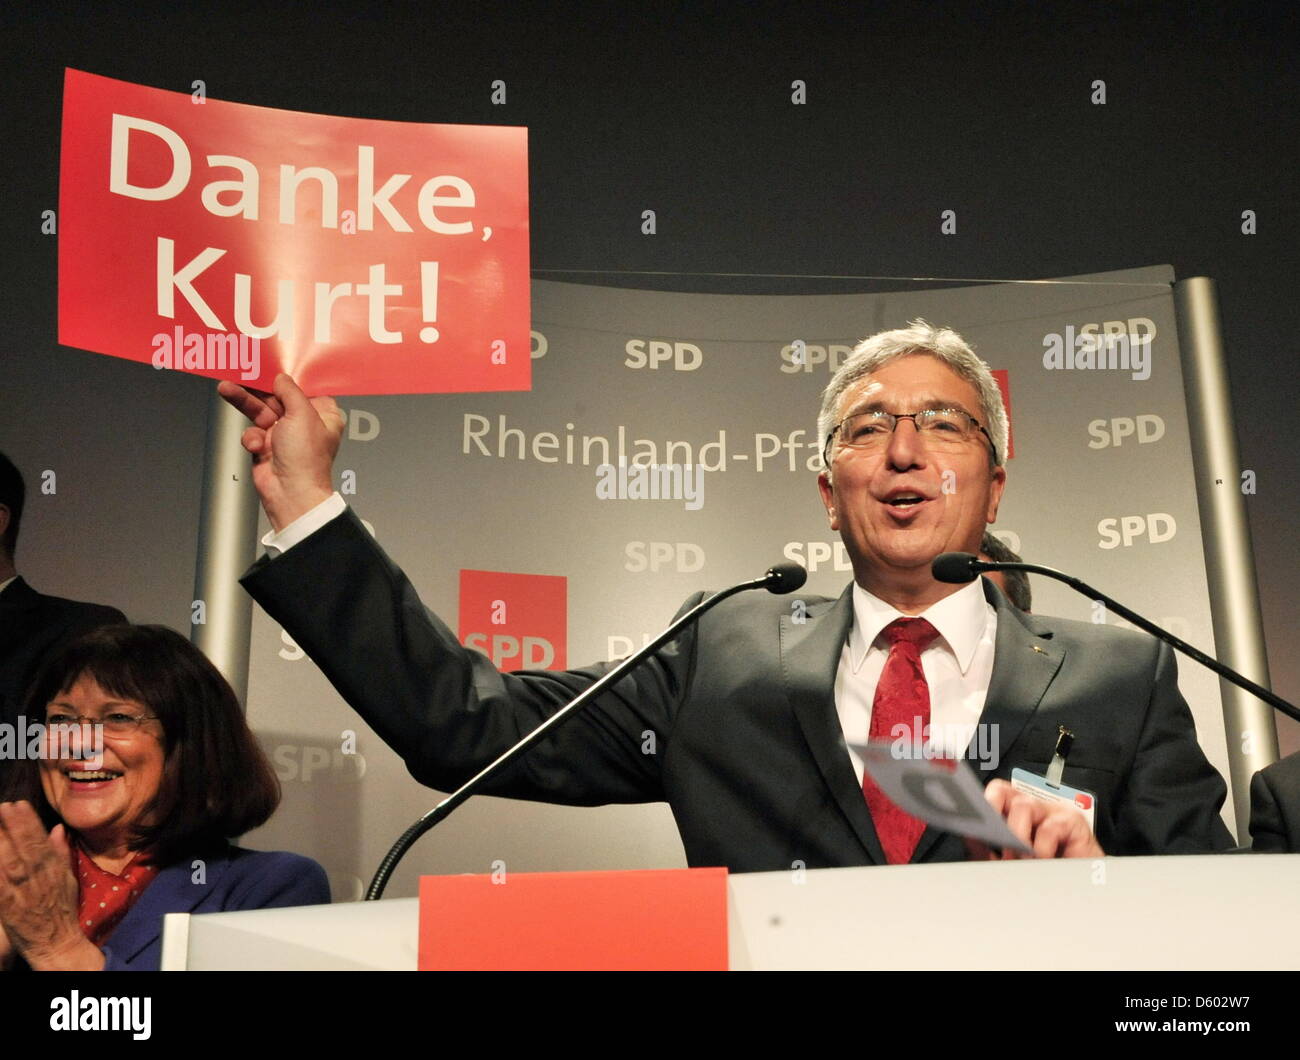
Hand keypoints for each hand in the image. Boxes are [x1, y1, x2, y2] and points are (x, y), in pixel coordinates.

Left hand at [0, 802, 104, 969]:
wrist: (58, 942)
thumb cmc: (62, 910)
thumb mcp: (67, 878)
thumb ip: (60, 852)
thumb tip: (57, 829)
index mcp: (54, 869)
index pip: (40, 840)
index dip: (28, 822)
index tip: (18, 805)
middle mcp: (40, 878)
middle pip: (26, 848)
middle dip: (15, 826)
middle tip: (4, 806)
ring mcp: (25, 893)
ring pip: (12, 864)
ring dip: (3, 844)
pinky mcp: (10, 908)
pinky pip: (0, 888)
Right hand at [217, 373, 343, 530]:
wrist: (290, 493)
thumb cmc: (306, 460)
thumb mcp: (302, 414)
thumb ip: (290, 392)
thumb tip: (281, 378)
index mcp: (323, 414)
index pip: (305, 387)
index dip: (289, 376)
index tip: (272, 361)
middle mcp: (304, 423)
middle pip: (277, 396)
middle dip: (258, 387)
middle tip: (240, 371)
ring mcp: (284, 434)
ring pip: (260, 410)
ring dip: (244, 401)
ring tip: (227, 388)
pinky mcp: (267, 446)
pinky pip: (253, 431)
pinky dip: (252, 437)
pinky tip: (257, 446)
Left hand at [967, 779, 1104, 859]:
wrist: (1079, 888)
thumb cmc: (1044, 871)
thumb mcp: (1009, 862)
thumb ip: (988, 850)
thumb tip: (971, 836)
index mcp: (1012, 811)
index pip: (992, 793)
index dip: (982, 802)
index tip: (973, 818)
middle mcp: (1030, 806)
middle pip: (1003, 791)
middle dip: (995, 815)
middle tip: (996, 841)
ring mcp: (1051, 810)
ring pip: (1024, 806)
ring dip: (1017, 835)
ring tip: (1018, 857)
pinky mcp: (1072, 821)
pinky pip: (1050, 826)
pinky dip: (1041, 847)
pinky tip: (1041, 860)